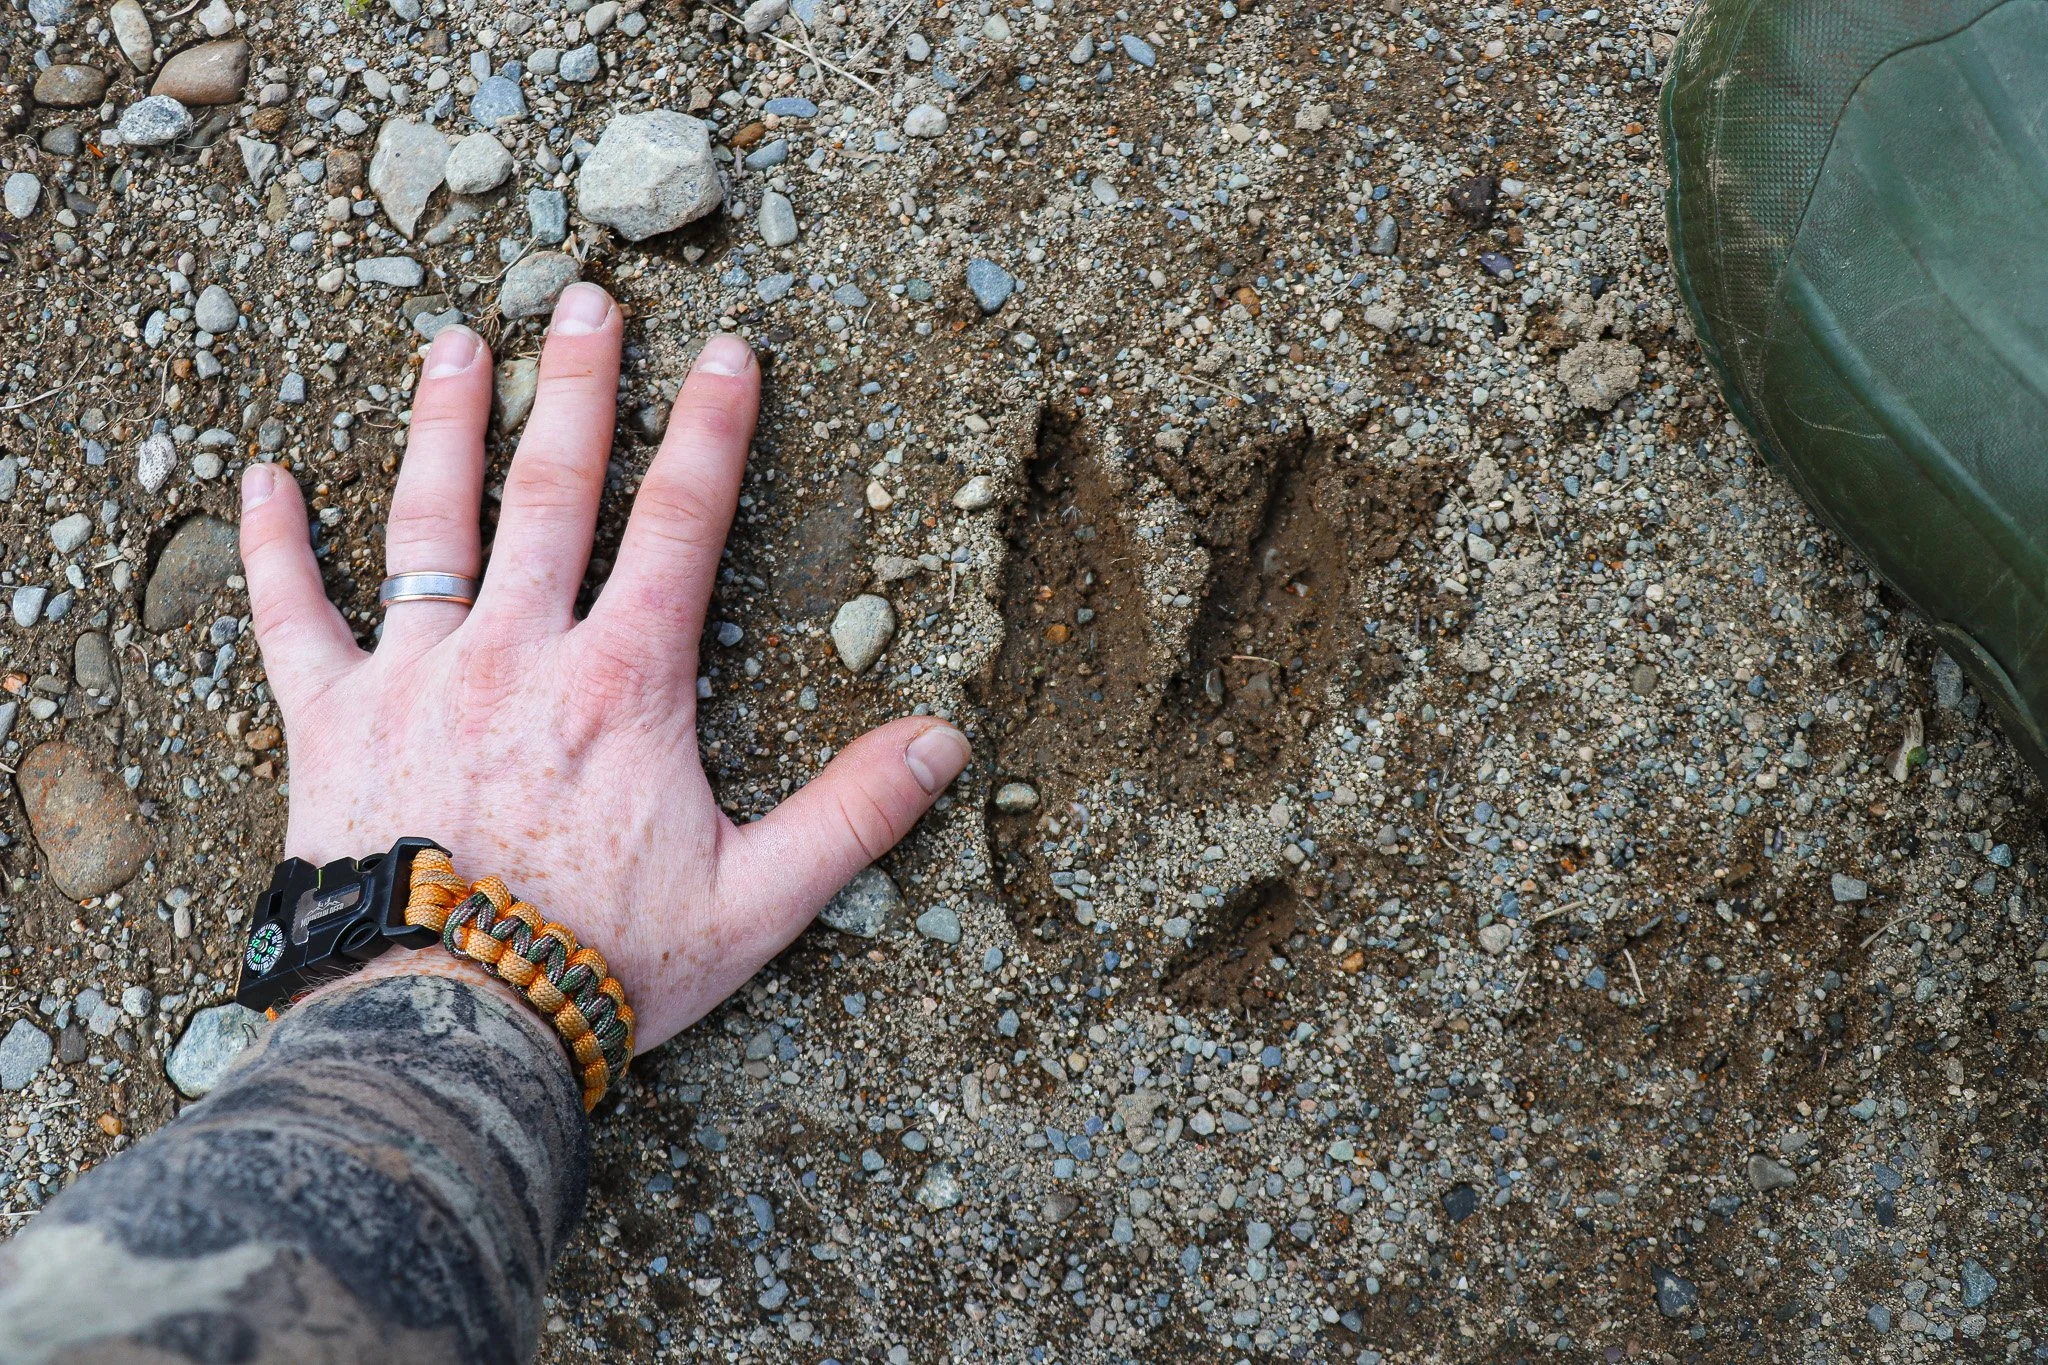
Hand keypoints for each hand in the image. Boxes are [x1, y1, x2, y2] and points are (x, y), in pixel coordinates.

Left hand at [236, 283, 969, 1050]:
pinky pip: (294, 617)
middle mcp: (520, 650)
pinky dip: (274, 546)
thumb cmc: (603, 961)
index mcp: (625, 681)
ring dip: (446, 424)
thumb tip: (947, 740)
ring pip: (432, 521)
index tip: (729, 350)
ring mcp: (419, 675)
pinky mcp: (333, 720)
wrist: (447, 1022)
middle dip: (579, 387)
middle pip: (555, 489)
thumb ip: (854, 813)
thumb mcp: (758, 899)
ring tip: (456, 343)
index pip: (681, 523)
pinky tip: (262, 478)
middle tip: (587, 299)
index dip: (714, 430)